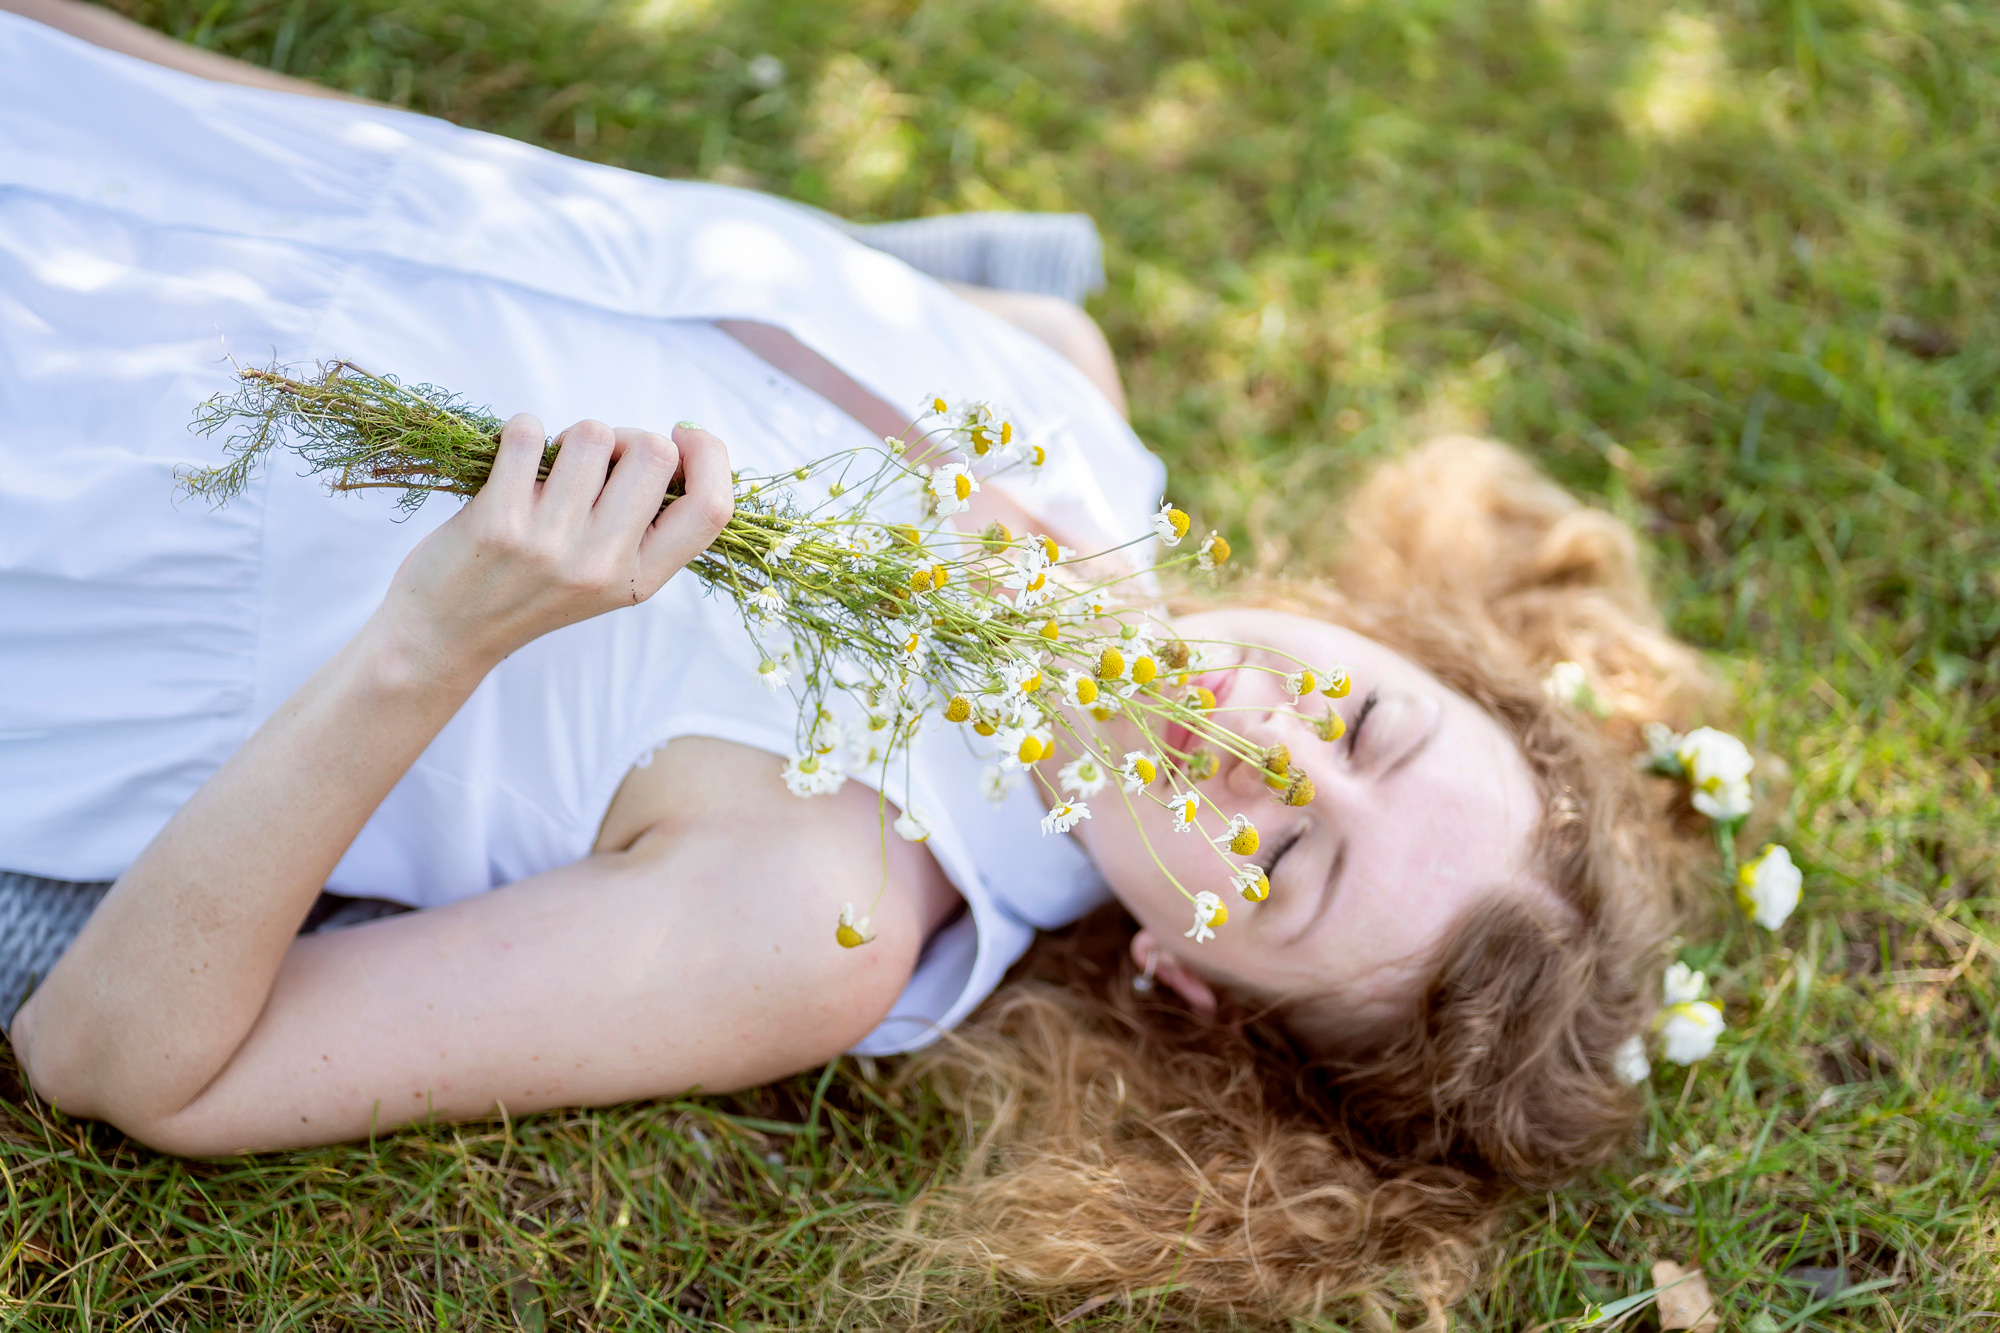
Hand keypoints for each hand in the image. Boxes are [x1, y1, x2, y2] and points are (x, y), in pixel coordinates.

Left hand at [375, 415, 732, 670]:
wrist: (444, 636)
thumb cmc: (528, 592)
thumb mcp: (605, 580)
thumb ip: (641, 527)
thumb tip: (673, 446)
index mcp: (640, 579)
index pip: (712, 510)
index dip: (711, 458)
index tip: (683, 437)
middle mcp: (603, 564)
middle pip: (655, 453)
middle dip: (626, 437)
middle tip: (593, 460)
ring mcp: (551, 544)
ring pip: (592, 434)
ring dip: (569, 436)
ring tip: (545, 470)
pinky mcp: (498, 522)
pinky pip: (528, 433)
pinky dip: (520, 432)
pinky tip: (510, 463)